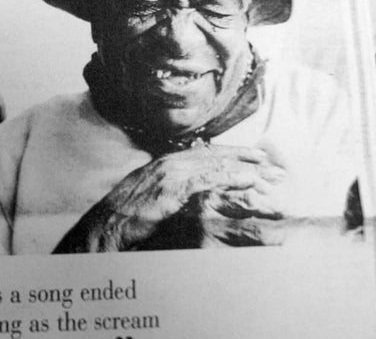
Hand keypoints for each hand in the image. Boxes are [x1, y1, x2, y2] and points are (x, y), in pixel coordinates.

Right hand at [54, 143, 283, 251]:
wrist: (106, 226)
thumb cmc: (127, 217)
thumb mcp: (152, 197)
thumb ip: (173, 191)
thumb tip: (191, 195)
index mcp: (166, 162)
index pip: (206, 153)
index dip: (233, 154)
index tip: (257, 156)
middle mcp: (169, 162)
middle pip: (215, 155)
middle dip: (246, 159)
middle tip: (273, 165)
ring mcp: (170, 173)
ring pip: (215, 165)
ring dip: (244, 169)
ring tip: (270, 175)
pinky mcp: (170, 188)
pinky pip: (207, 181)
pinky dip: (230, 179)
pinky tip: (249, 181)